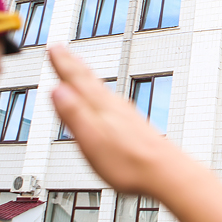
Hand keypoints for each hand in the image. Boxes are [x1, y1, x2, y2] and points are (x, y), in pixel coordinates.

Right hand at [48, 44, 183, 197]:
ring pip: (102, 91)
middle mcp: (115, 107)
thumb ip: (74, 114)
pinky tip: (109, 103)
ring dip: (88, 79)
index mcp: (101, 108)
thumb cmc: (129, 162)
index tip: (53, 48)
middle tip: (62, 50)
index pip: (78, 80)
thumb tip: (57, 89)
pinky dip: (104, 96)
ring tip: (81, 71)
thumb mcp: (92, 140)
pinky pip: (113, 104)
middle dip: (74, 65)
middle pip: (90, 81)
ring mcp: (126, 116)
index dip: (64, 65)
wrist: (167, 173)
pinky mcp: (135, 128)